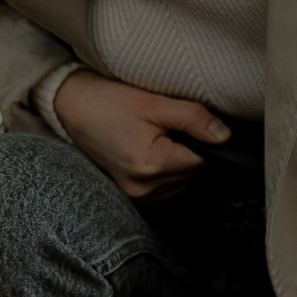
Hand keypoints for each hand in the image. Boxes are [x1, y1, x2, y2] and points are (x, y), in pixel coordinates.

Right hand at [51, 70, 224, 199]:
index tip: (197, 123)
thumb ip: (192, 118)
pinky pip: (166, 187)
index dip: (207, 141)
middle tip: (174, 125)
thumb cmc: (108, 101)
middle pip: (194, 174)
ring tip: (161, 136)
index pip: (203, 161)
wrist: (71, 107)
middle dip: (193, 150)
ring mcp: (137, 196)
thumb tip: (225, 136)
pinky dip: (167, 170)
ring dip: (181, 162)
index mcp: (150, 165)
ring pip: (182, 182)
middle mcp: (144, 188)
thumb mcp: (153, 102)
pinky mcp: (131, 195)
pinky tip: (154, 149)